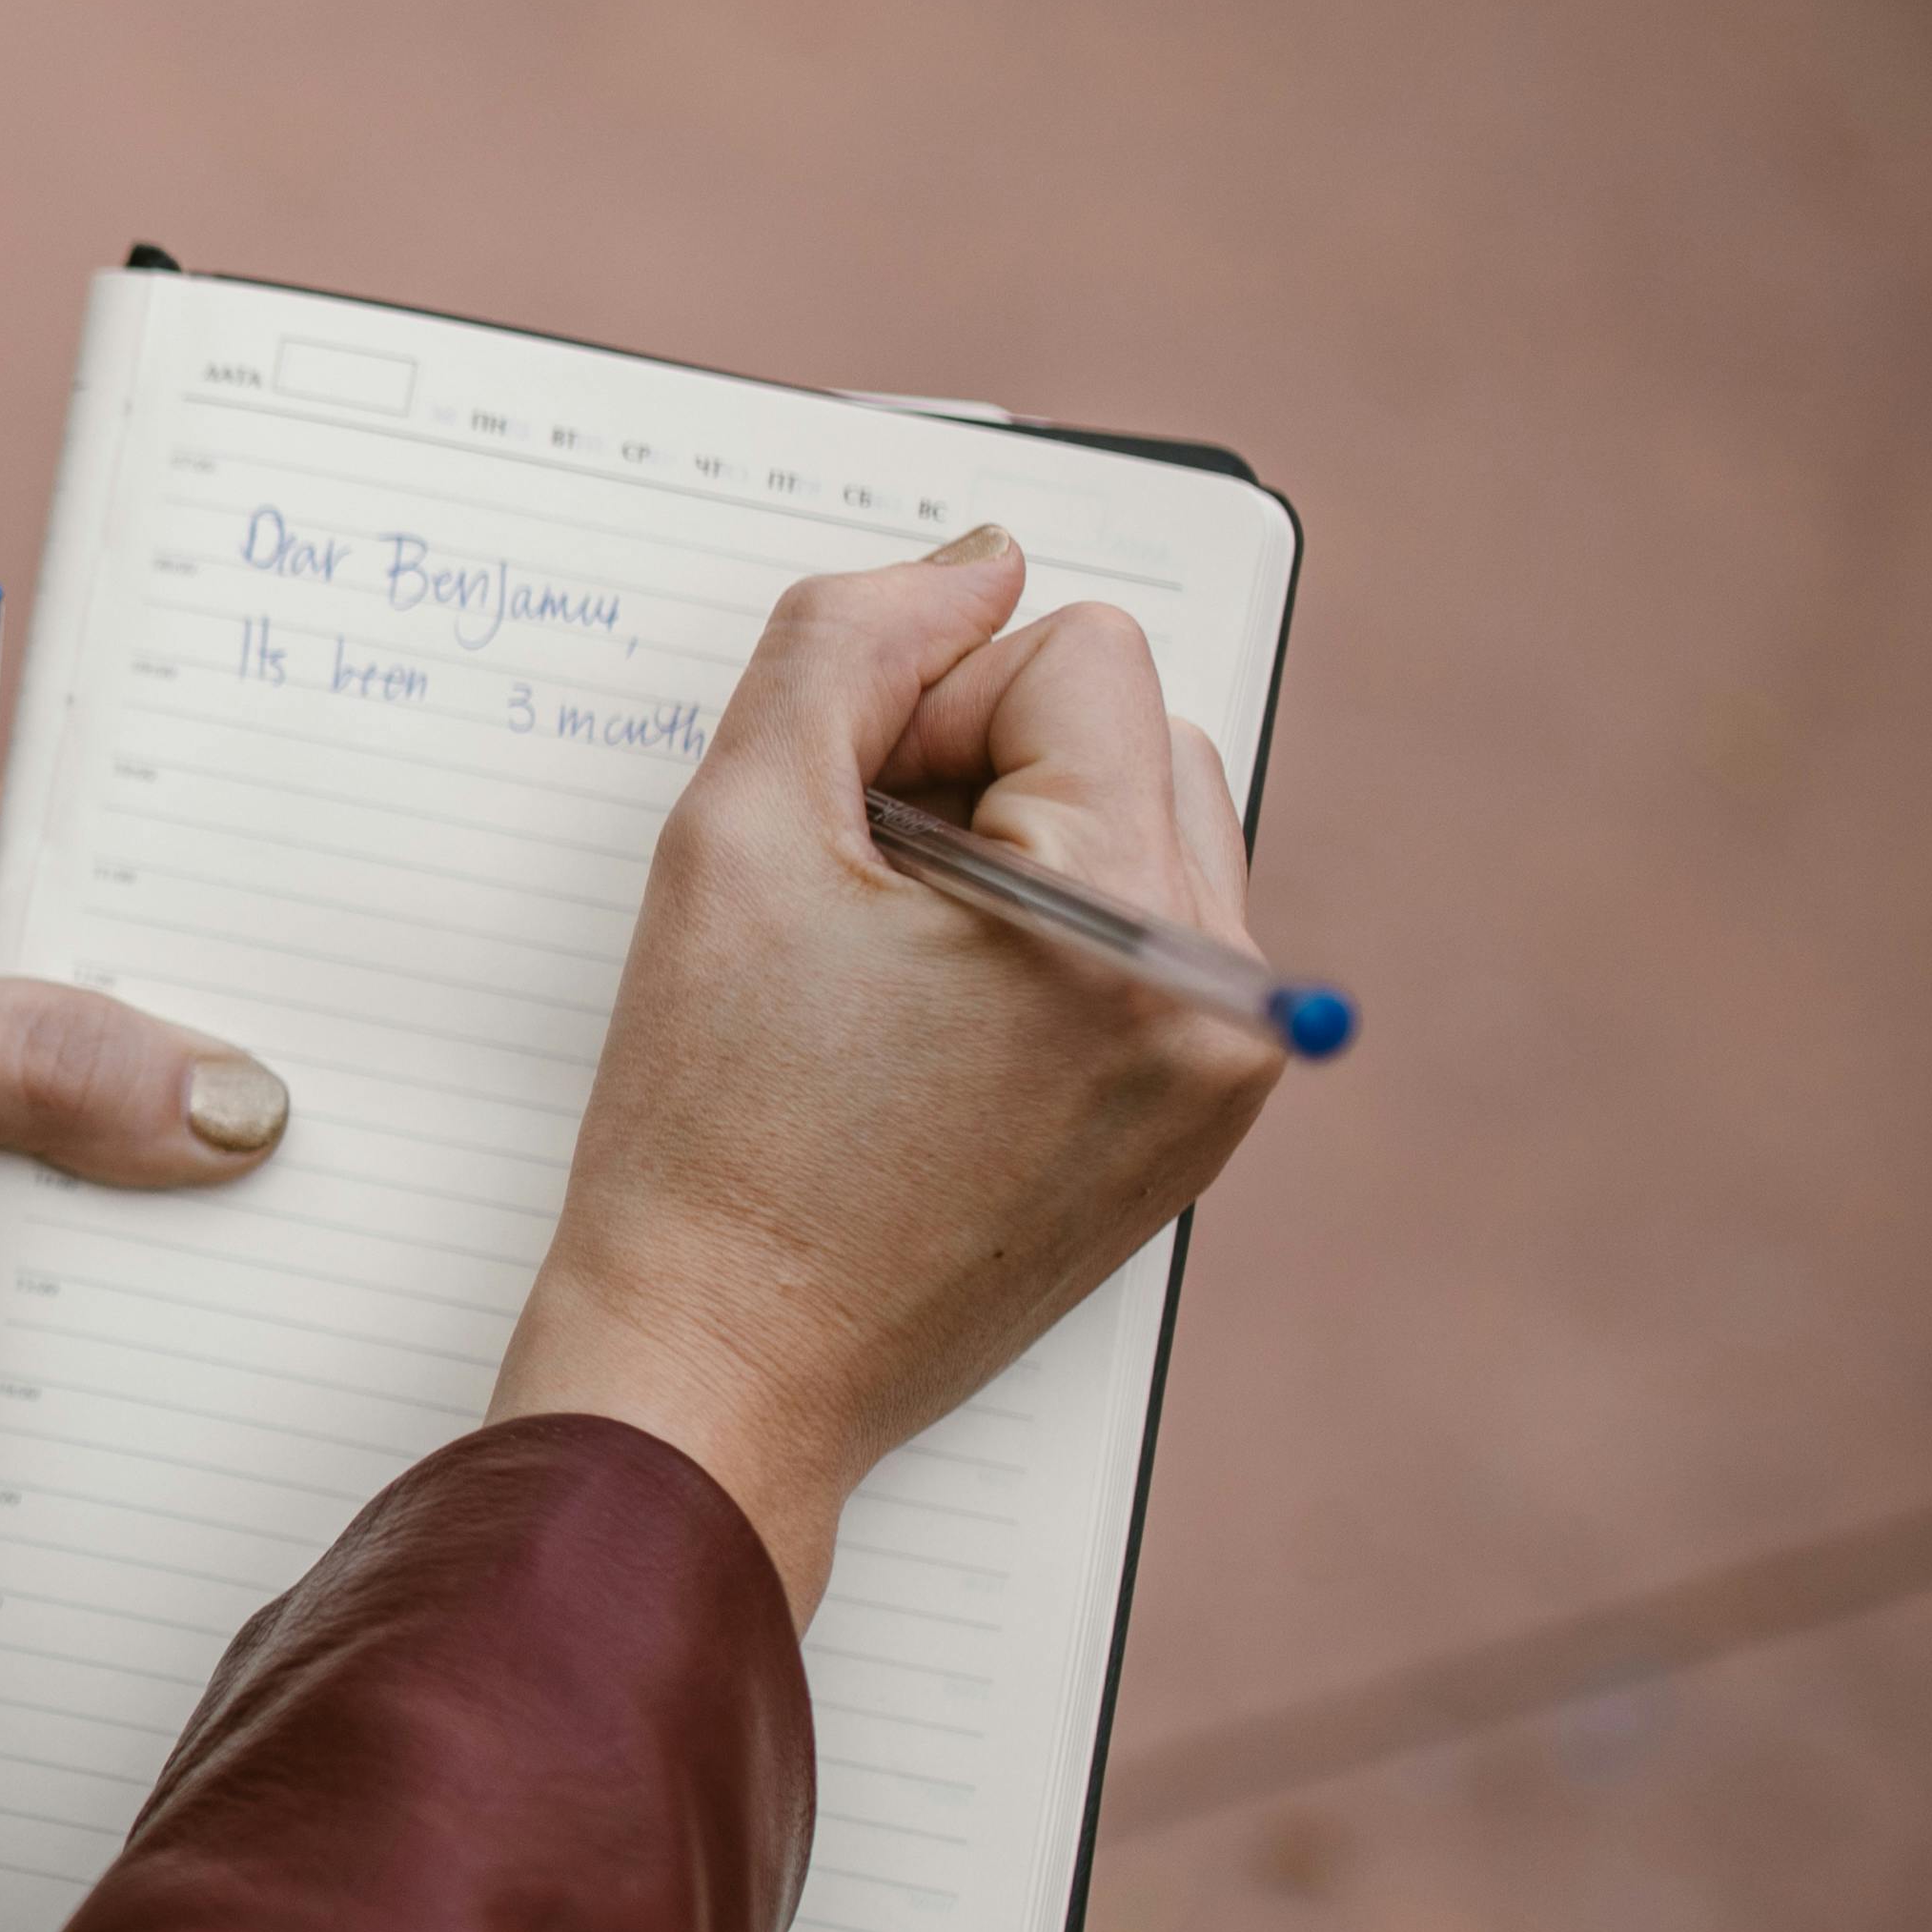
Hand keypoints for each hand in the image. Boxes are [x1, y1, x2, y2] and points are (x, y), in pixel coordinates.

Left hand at [0, 782, 289, 1403]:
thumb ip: (44, 1068)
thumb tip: (246, 1103)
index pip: (165, 880)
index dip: (270, 956)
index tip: (378, 1038)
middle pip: (159, 1064)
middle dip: (180, 1166)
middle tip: (252, 1246)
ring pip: (91, 1202)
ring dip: (53, 1288)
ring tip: (3, 1334)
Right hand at [490, 527, 1287, 1615]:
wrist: (721, 1366)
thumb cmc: (707, 1132)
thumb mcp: (731, 835)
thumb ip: (844, 644)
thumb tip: (975, 565)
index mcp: (1128, 921)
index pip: (1078, 656)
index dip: (926, 707)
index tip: (842, 831)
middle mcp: (1220, 994)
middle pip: (1137, 730)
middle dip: (988, 770)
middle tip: (861, 899)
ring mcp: (1225, 1070)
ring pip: (1149, 824)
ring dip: (1021, 847)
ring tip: (894, 971)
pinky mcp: (1197, 1124)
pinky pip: (1151, 936)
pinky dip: (1048, 940)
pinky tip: (933, 1030)